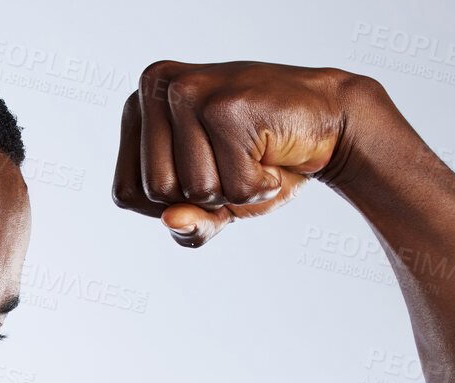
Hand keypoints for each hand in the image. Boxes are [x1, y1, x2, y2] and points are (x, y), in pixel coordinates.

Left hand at [112, 61, 375, 246]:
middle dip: (204, 198)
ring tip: (253, 155)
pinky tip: (272, 154)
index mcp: (139, 107)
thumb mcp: (214, 204)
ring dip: (234, 191)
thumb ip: (188, 223)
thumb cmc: (262, 161)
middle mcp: (155, 88)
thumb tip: (171, 220)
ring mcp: (187, 91)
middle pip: (156, 192)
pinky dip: (260, 187)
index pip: (125, 193)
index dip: (167, 208)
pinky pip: (233, 186)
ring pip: (193, 190)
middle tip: (234, 162)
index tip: (204, 176)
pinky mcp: (224, 104)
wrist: (329, 122)